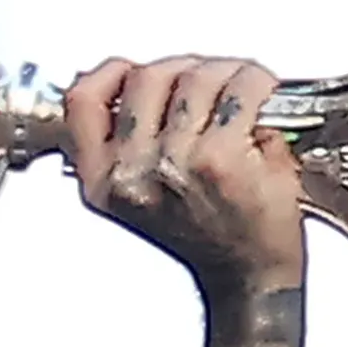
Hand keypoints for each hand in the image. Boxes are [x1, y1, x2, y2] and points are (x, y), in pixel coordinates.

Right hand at [64, 57, 306, 299]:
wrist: (249, 276)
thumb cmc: (209, 236)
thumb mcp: (139, 194)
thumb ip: (125, 142)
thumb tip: (134, 81)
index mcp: (103, 181)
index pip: (84, 101)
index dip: (112, 75)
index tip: (134, 72)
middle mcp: (133, 173)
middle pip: (148, 76)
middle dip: (185, 70)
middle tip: (209, 85)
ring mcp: (175, 163)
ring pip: (195, 77)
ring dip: (226, 74)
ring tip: (242, 94)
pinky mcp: (220, 157)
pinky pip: (239, 91)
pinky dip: (258, 84)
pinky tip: (263, 100)